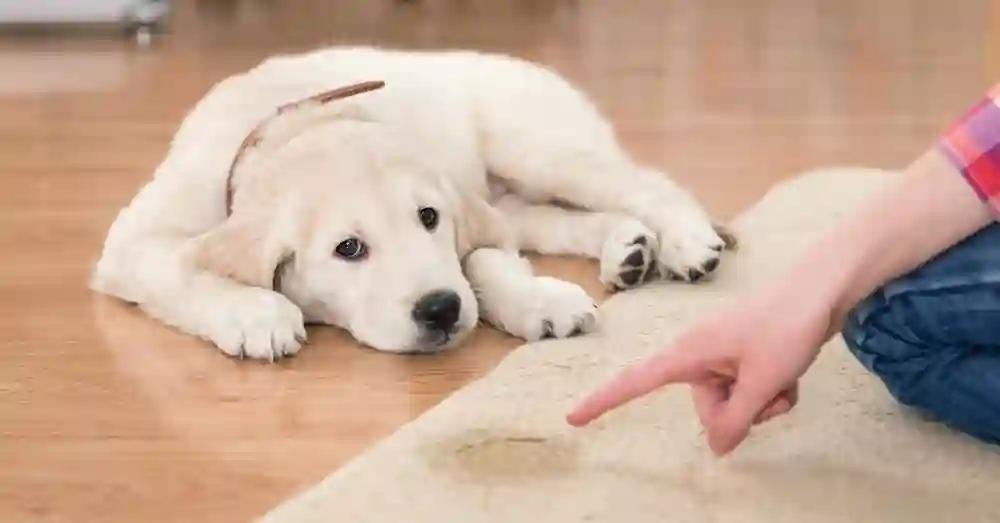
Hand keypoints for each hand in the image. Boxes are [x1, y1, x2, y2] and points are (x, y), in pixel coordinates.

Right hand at [565, 284, 835, 455]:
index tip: (573, 418)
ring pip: (733, 403)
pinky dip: (770, 391)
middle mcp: (699, 354)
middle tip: (769, 388)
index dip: (604, 401)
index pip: (636, 381)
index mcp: (688, 353)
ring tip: (784, 378)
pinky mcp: (743, 356)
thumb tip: (717, 448)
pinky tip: (790, 375)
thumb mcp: (762, 382)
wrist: (821, 290)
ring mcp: (723, 355)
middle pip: (706, 408)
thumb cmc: (785, 328)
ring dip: (762, 401)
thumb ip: (735, 419)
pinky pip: (748, 390)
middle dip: (740, 411)